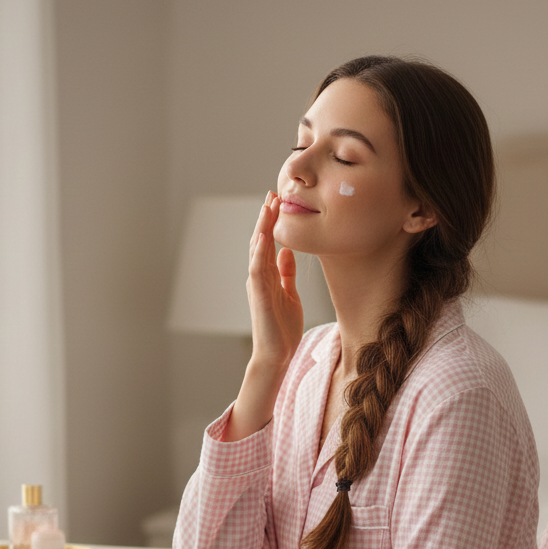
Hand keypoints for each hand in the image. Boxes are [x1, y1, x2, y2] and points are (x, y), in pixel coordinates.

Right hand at [246, 192, 303, 371]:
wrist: (277, 355)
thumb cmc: (283, 329)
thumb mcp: (289, 295)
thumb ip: (286, 274)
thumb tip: (287, 253)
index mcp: (268, 276)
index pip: (269, 243)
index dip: (273, 222)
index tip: (279, 201)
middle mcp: (259, 277)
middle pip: (261, 240)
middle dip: (266, 217)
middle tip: (273, 193)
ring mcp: (258, 285)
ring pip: (257, 249)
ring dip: (262, 227)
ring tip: (268, 206)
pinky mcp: (259, 295)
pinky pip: (257, 268)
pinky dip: (259, 250)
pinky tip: (264, 234)